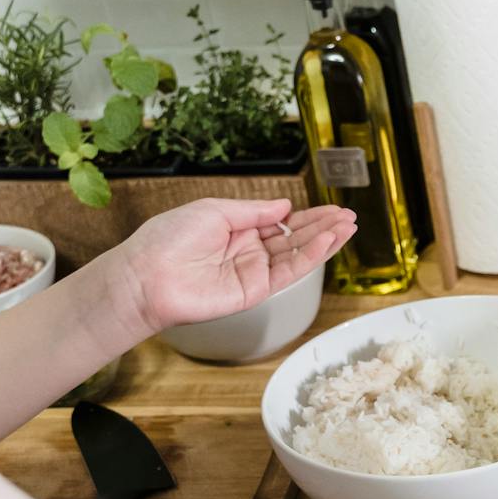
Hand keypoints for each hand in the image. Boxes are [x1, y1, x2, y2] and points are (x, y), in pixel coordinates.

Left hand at [103, 198, 356, 333]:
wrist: (148, 275)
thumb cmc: (169, 239)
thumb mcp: (214, 210)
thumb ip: (253, 211)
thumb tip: (284, 207)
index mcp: (238, 229)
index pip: (282, 222)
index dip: (308, 216)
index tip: (333, 208)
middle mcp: (250, 251)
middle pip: (296, 238)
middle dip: (324, 227)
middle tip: (349, 217)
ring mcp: (254, 272)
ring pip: (298, 254)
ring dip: (325, 241)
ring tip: (348, 227)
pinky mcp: (256, 290)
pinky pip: (289, 272)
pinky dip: (310, 256)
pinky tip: (326, 242)